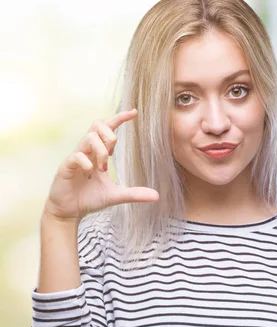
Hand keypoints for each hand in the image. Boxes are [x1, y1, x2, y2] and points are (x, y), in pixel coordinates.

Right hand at [44, 109, 158, 221]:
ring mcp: (75, 158)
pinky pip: (76, 156)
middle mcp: (86, 151)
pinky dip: (87, 162)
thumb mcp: (116, 195)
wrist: (69, 211)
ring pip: (89, 138)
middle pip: (97, 125)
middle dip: (109, 134)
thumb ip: (135, 193)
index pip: (107, 129)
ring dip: (101, 151)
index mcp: (97, 153)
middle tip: (113, 151)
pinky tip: (90, 173)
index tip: (134, 112)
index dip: (119, 119)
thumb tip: (157, 196)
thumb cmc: (89, 198)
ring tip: (103, 168)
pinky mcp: (65, 167)